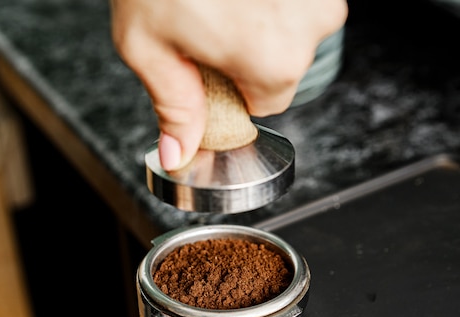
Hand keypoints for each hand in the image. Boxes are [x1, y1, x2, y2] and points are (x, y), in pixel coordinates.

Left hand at [110, 0, 347, 169]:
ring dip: (260, 18)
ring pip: (293, 26)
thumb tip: (181, 154)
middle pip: (282, 64)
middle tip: (206, 19)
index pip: (267, 103)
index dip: (234, 88)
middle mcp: (311, 25)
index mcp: (273, 61)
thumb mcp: (148, 46)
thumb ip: (173, 106)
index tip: (211, 65)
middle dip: (247, 52)